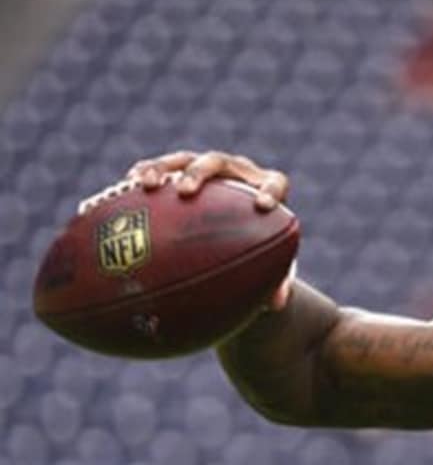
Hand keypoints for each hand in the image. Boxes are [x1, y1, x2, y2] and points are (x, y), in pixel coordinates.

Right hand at [126, 150, 293, 310]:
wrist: (238, 235)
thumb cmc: (257, 252)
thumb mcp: (267, 268)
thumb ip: (274, 281)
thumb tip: (276, 305)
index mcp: (266, 189)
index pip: (274, 183)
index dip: (269, 190)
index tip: (262, 206)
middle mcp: (237, 174)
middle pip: (220, 162)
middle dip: (201, 174)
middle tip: (185, 192)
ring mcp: (206, 171)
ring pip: (184, 160)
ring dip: (163, 169)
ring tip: (145, 184)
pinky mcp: (180, 173)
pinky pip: (157, 170)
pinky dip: (143, 176)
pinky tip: (124, 188)